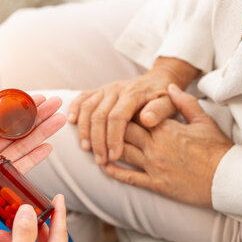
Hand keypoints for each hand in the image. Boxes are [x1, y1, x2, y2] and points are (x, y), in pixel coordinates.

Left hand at [0, 95, 64, 234]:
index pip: (0, 122)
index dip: (18, 110)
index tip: (36, 97)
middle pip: (16, 133)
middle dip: (37, 118)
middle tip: (57, 103)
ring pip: (21, 149)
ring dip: (41, 134)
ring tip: (60, 119)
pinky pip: (17, 173)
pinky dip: (33, 160)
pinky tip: (48, 146)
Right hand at [67, 57, 198, 164]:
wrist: (158, 80)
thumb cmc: (164, 98)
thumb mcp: (170, 104)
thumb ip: (160, 111)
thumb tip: (146, 120)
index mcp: (134, 93)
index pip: (118, 117)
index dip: (113, 138)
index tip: (114, 157)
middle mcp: (117, 89)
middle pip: (99, 115)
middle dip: (98, 140)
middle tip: (100, 160)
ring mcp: (106, 89)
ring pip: (88, 108)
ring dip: (84, 130)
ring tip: (86, 149)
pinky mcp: (99, 90)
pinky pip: (82, 97)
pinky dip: (74, 108)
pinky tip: (71, 122)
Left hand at [104, 84, 232, 206]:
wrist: (227, 179)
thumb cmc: (217, 149)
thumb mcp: (203, 119)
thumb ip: (183, 102)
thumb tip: (170, 87)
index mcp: (165, 128)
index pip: (134, 115)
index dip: (120, 112)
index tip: (111, 107)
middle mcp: (155, 146)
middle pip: (122, 132)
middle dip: (107, 128)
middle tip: (95, 125)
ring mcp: (154, 166)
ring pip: (122, 153)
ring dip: (106, 148)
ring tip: (94, 144)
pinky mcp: (155, 184)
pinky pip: (129, 178)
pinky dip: (114, 171)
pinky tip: (103, 166)